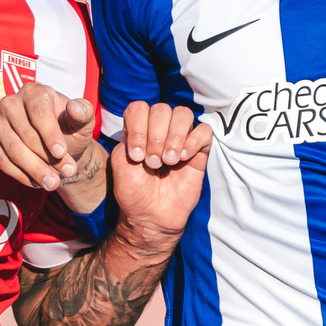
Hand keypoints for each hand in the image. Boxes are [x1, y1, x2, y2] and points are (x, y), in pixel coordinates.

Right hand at [0, 80, 106, 206]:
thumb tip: (75, 107)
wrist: (58, 148)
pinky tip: (37, 182)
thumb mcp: (83, 122)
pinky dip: (21, 175)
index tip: (61, 152)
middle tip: (67, 172)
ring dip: (35, 170)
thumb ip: (84, 113)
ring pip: (13, 150)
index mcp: (34, 92)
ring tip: (54, 183)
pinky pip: (2, 161)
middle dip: (48, 158)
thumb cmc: (70, 130)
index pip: (38, 111)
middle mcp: (11, 104)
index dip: (49, 133)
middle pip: (26, 134)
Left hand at [103, 100, 209, 254]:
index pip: (139, 108)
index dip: (138, 127)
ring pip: (184, 114)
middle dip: (156, 136)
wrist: (152, 217)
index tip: (136, 155)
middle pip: (162, 109)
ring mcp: (181, 138)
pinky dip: (194, 141)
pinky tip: (184, 158)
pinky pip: (205, 131)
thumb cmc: (134, 192)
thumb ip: (129, 138)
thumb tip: (147, 124)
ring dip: (174, 137)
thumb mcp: (121, 163)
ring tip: (169, 161)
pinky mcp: (199, 151)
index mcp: (138, 129)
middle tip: (153, 163)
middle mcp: (160, 129)